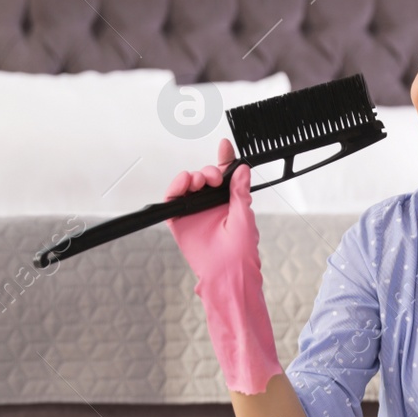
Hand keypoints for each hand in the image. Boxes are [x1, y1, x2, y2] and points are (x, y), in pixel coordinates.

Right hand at [165, 137, 256, 286]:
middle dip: (207, 171)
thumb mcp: (244, 215)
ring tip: (198, 180)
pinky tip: (183, 183)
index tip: (224, 145)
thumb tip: (242, 168)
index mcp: (228, 202)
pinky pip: (173, 200)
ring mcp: (194, 212)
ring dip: (191, 177)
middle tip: (212, 178)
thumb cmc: (241, 250)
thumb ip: (240, 191)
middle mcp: (210, 205)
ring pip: (188, 186)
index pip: (225, 176)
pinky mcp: (179, 221)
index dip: (224, 160)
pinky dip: (175, 188)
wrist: (228, 271)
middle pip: (204, 178)